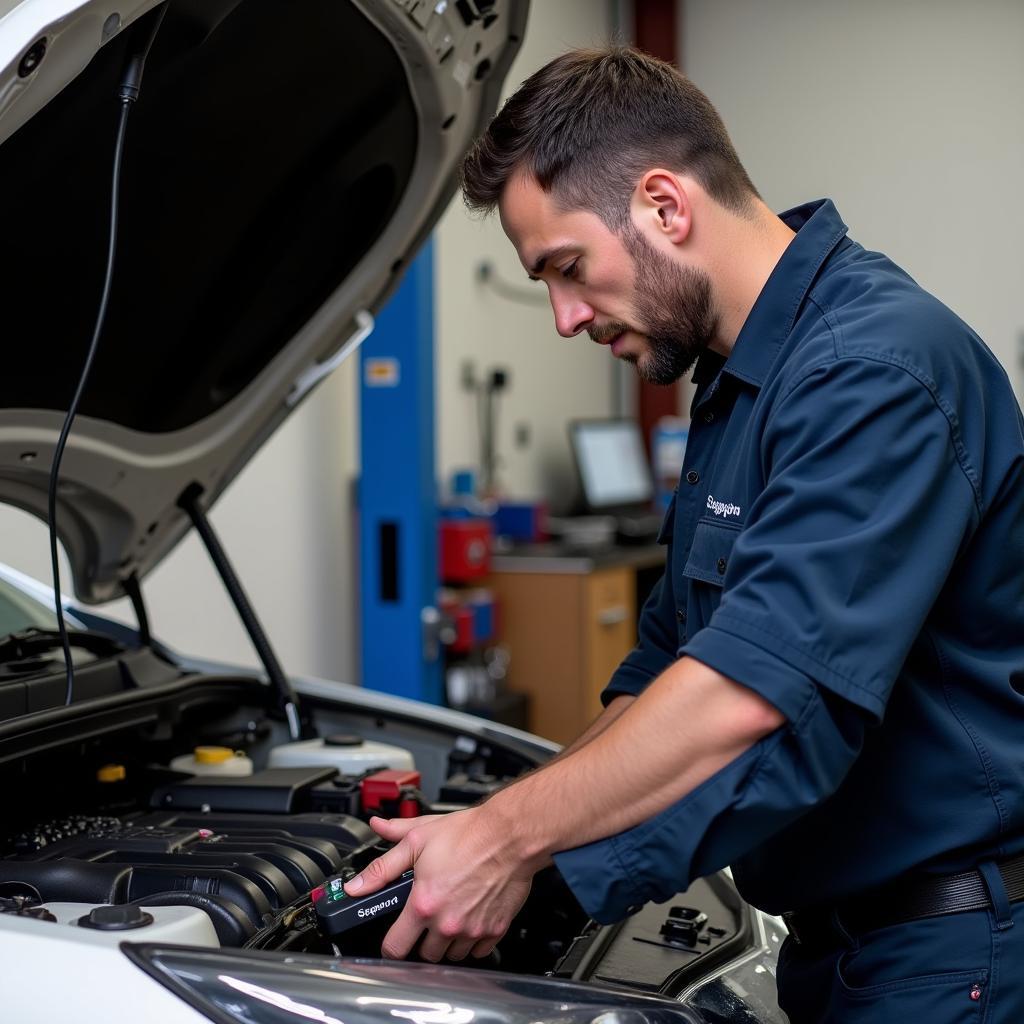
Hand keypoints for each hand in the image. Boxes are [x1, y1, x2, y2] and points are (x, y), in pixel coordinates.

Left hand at [343, 807, 535, 961]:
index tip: (394, 939)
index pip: (395, 948)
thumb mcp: (417, 840)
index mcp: (423, 904)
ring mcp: (472, 930)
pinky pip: (477, 951)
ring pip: (451, 956)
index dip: (390, 946)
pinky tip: (470, 918)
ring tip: (450, 915)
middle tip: (427, 917)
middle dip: (422, 939)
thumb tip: (357, 882)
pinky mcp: (494, 930)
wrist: (509, 835)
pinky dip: (472, 941)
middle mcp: (447, 923)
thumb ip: (383, 865)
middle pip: (424, 955)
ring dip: (447, 942)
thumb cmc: (468, 834)